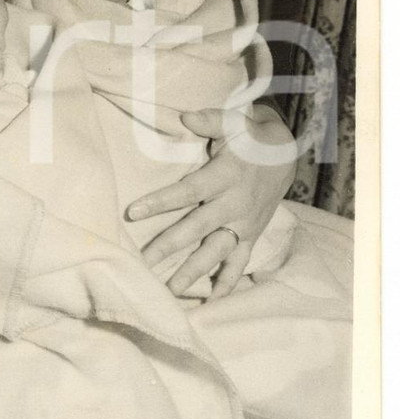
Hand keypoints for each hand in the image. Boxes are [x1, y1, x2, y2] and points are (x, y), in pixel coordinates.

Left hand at [126, 105, 295, 299]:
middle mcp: (234, 204)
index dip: (161, 201)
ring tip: (169, 289)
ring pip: (216, 252)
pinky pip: (238, 262)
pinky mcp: (249, 235)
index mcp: (225, 177)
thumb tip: (186, 116)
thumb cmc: (248, 138)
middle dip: (168, 246)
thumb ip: (210, 121)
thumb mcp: (233, 124)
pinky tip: (211, 302)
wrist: (284, 154)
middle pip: (196, 229)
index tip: (133, 212)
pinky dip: (227, 283)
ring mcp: (243, 224)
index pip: (188, 192)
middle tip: (142, 262)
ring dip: (194, 272)